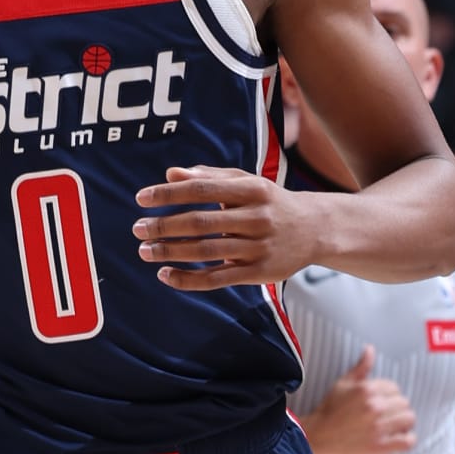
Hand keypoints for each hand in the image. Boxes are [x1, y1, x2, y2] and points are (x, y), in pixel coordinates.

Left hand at [133, 167, 315, 289]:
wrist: (316, 229)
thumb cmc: (271, 202)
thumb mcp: (246, 183)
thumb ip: (209, 177)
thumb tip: (170, 174)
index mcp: (251, 189)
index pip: (202, 189)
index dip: (169, 194)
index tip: (141, 199)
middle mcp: (256, 217)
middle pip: (201, 222)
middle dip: (164, 226)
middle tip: (138, 229)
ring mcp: (258, 247)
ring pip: (206, 251)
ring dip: (171, 252)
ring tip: (146, 251)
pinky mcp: (259, 273)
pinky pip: (217, 279)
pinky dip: (188, 279)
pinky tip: (166, 275)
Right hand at [299, 347, 414, 453]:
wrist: (315, 440)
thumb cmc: (328, 412)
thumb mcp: (341, 385)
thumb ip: (360, 368)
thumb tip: (370, 350)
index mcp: (367, 389)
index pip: (395, 388)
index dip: (389, 396)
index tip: (381, 404)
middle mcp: (375, 406)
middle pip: (404, 403)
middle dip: (396, 410)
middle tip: (386, 418)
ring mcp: (379, 427)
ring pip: (409, 419)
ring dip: (403, 424)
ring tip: (393, 428)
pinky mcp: (380, 446)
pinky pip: (408, 441)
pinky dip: (407, 441)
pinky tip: (396, 440)